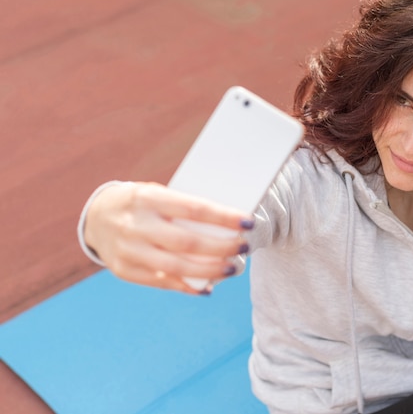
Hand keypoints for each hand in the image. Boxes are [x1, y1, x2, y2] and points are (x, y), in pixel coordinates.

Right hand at [83, 182, 253, 294]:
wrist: (96, 216)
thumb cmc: (142, 203)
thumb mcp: (158, 194)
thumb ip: (184, 210)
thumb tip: (226, 227)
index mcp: (148, 198)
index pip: (194, 209)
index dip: (224, 218)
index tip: (248, 222)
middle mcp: (136, 225)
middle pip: (188, 242)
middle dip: (221, 247)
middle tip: (244, 247)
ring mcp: (129, 251)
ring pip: (177, 266)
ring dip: (209, 270)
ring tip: (232, 268)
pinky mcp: (125, 271)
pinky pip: (162, 282)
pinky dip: (188, 286)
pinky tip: (208, 286)